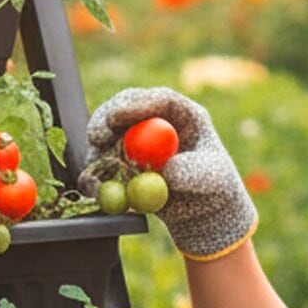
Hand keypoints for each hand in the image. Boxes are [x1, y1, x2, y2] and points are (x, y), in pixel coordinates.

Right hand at [84, 86, 256, 260]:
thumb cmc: (213, 187)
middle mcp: (156, 119)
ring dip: (97, 152)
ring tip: (96, 177)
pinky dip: (96, 171)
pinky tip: (94, 187)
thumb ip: (191, 173)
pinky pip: (104, 159)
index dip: (136, 104)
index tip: (116, 117)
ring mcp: (137, 136)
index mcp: (183, 114)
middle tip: (95, 138)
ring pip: (108, 133)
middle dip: (105, 120)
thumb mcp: (210, 180)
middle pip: (125, 107)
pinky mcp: (124, 156)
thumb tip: (168, 170)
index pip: (159, 100)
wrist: (200, 208)